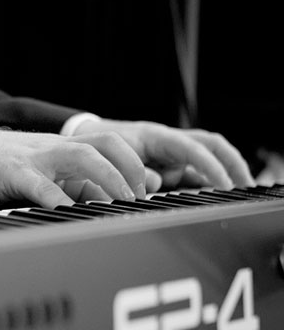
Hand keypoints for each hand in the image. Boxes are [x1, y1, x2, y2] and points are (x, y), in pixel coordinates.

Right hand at [0, 126, 145, 207]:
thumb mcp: (41, 173)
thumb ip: (70, 185)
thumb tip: (102, 204)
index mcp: (63, 149)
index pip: (112, 145)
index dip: (136, 165)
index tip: (148, 192)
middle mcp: (55, 148)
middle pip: (107, 143)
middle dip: (131, 168)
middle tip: (139, 198)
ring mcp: (36, 158)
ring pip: (82, 155)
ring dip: (108, 178)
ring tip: (119, 203)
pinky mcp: (12, 172)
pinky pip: (40, 185)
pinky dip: (58, 200)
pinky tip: (70, 214)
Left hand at [71, 119, 254, 191]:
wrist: (83, 138)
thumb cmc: (97, 145)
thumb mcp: (111, 158)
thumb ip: (133, 170)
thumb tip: (156, 185)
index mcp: (155, 136)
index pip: (192, 148)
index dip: (210, 166)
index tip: (224, 184)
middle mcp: (167, 140)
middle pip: (210, 145)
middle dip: (231, 163)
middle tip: (246, 185)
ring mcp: (169, 149)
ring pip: (205, 154)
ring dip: (223, 169)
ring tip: (237, 190)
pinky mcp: (167, 160)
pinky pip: (191, 166)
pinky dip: (204, 177)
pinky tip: (211, 192)